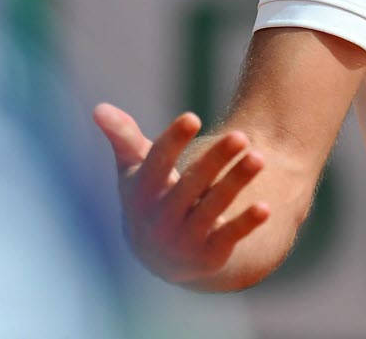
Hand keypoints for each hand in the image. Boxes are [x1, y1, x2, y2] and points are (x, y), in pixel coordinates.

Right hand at [92, 104, 270, 284]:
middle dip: (214, 160)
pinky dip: (246, 223)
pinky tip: (266, 207)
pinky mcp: (209, 256)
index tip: (192, 117)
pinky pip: (229, 237)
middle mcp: (160, 219)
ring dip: (235, 183)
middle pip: (190, 184)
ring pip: (213, 208)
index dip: (173, 141)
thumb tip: (99, 107)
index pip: (156, 164)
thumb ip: (124, 140)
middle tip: (240, 135)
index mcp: (142, 194)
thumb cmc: (151, 199)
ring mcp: (184, 239)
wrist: (162, 258)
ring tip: (260, 157)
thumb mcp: (136, 171)